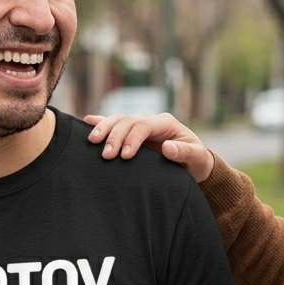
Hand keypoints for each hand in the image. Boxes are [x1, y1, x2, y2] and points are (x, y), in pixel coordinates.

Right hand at [84, 113, 214, 181]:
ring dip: (104, 130)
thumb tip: (167, 147)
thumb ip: (185, 152)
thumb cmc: (196, 162)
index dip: (132, 138)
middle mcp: (150, 121)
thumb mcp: (197, 158)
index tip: (124, 156)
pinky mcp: (131, 134)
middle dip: (114, 136)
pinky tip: (86, 122)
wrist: (192, 164)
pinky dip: (100, 123)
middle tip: (106, 155)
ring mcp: (139, 126)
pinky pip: (114, 125)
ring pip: (117, 120)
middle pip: (127, 121)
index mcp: (165, 123)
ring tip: (92, 142)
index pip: (144, 125)